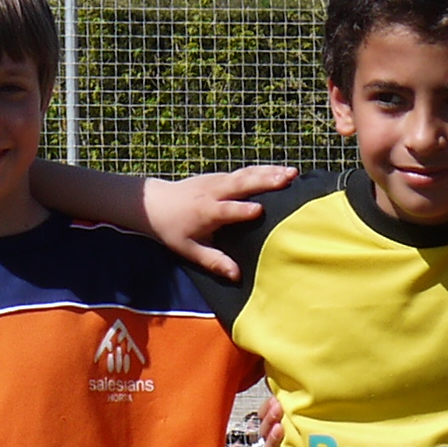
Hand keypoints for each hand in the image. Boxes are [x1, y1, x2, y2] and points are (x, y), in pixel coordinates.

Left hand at [142, 163, 293, 278]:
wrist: (154, 203)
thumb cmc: (173, 230)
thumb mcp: (189, 250)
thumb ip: (213, 261)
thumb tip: (236, 276)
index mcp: (206, 212)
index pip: (227, 210)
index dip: (242, 210)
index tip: (260, 210)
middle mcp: (213, 192)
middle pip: (242, 184)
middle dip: (266, 181)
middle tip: (288, 179)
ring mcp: (217, 180)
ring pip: (247, 174)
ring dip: (270, 172)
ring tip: (293, 173)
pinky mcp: (220, 176)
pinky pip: (244, 172)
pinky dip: (263, 171)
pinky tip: (280, 171)